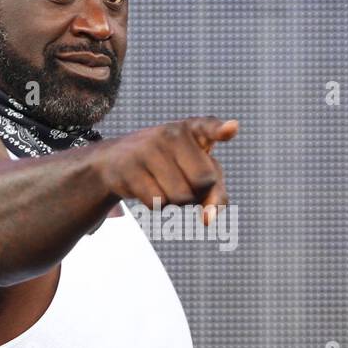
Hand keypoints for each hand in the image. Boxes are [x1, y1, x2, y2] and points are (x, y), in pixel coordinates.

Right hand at [95, 117, 238, 225]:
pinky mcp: (130, 168)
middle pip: (204, 181)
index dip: (220, 130)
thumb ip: (216, 194)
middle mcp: (172, 133)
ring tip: (162, 182)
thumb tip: (207, 220)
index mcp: (193, 128)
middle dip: (197, 192)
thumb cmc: (170, 167)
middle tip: (181, 179)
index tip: (231, 129)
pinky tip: (146, 186)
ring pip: (181, 197)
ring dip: (176, 201)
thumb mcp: (198, 174)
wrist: (116, 161)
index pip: (209, 127)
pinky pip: (159, 203)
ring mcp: (149, 148)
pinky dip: (157, 204)